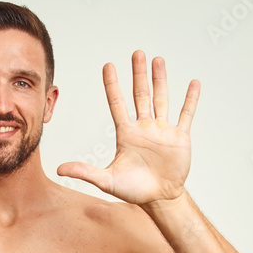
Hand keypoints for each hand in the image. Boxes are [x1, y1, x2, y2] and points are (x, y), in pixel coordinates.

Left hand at [57, 50, 199, 204]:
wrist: (159, 199)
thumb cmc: (133, 190)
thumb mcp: (106, 181)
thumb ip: (85, 172)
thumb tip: (59, 169)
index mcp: (126, 133)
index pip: (117, 103)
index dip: (112, 85)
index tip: (108, 66)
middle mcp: (144, 127)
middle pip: (140, 95)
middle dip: (138, 74)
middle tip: (137, 53)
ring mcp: (162, 130)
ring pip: (161, 99)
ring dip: (160, 80)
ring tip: (158, 60)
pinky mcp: (179, 137)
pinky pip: (186, 114)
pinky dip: (190, 100)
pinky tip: (194, 83)